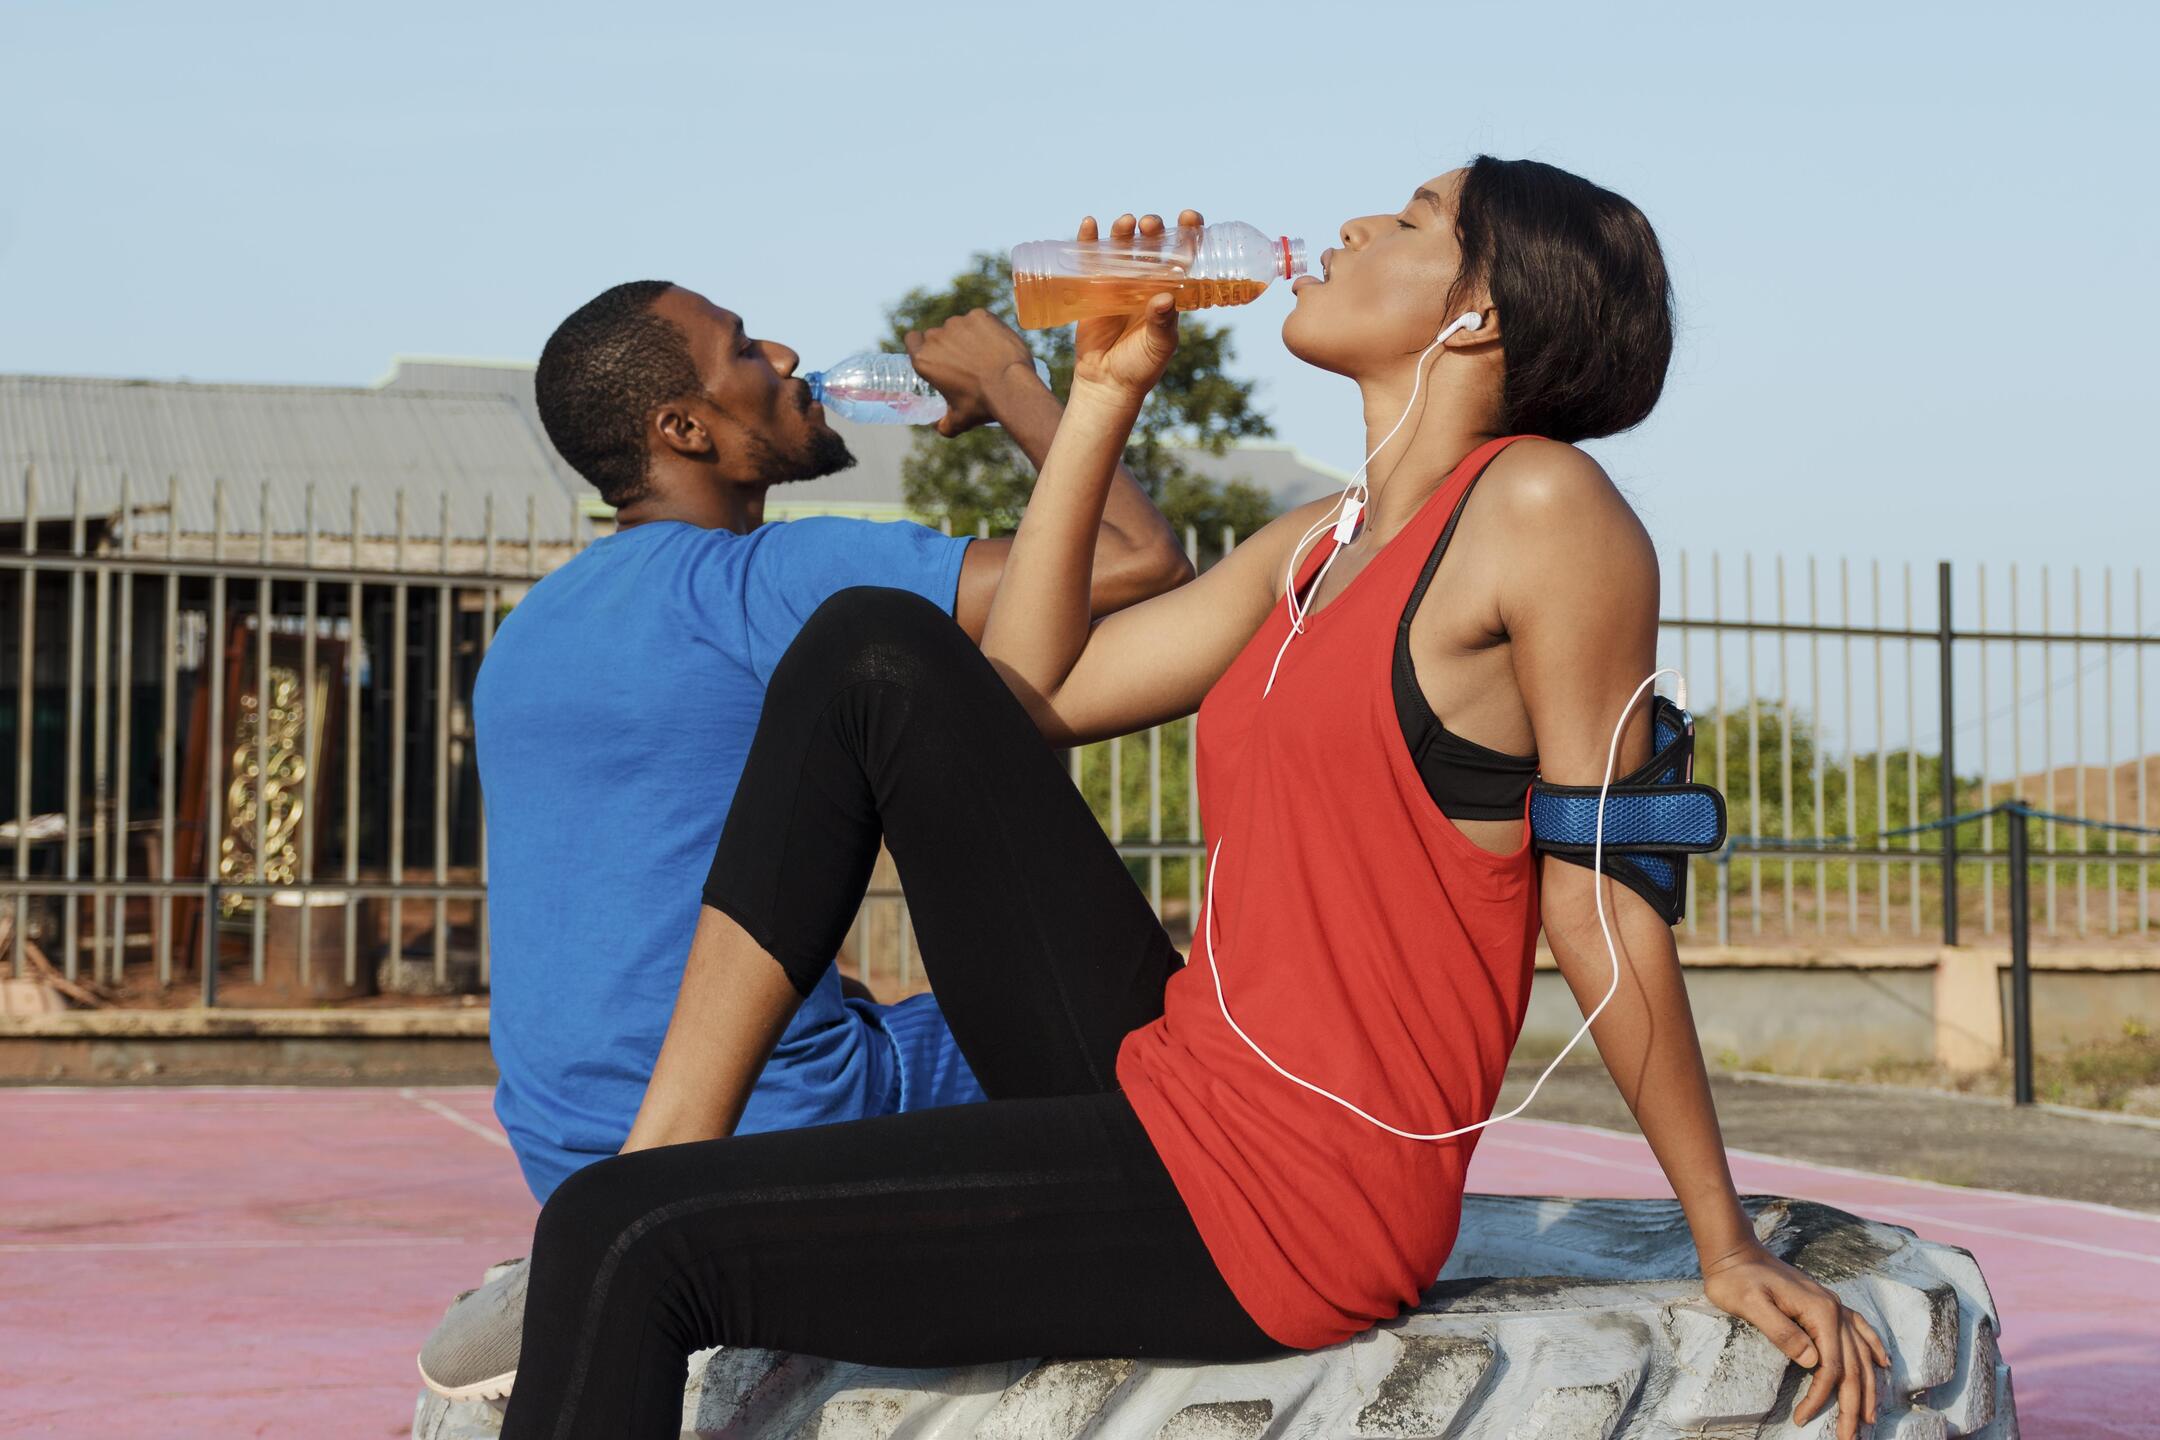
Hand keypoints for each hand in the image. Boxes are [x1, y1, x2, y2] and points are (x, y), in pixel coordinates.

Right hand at [903, 308, 1041, 437]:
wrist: (1011, 386)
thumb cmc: (982, 404)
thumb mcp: (959, 421)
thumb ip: (944, 425)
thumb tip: (940, 427)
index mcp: (924, 359)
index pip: (912, 339)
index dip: (920, 344)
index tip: (933, 352)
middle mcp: (937, 337)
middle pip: (937, 334)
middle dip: (948, 344)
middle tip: (965, 361)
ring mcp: (958, 323)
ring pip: (959, 326)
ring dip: (967, 336)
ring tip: (985, 355)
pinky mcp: (979, 315)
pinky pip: (979, 320)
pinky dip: (985, 328)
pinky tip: (995, 344)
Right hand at [1069, 208, 1202, 405]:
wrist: (1106, 383)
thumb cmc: (1140, 367)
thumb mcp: (1158, 346)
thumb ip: (1162, 324)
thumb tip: (1164, 299)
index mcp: (1169, 291)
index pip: (1183, 256)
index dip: (1189, 234)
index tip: (1190, 217)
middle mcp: (1145, 282)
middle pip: (1151, 246)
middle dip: (1153, 230)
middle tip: (1150, 225)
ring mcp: (1118, 283)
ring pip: (1122, 248)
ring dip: (1123, 231)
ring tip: (1125, 223)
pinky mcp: (1092, 288)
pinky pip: (1089, 260)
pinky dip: (1088, 240)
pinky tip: (1089, 224)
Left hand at [1702, 1241, 1889, 1438]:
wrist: (1734, 1251)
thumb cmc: (1735, 1279)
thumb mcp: (1751, 1305)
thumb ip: (1782, 1332)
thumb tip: (1813, 1361)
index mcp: (1819, 1312)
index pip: (1829, 1366)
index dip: (1820, 1396)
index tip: (1802, 1418)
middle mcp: (1834, 1309)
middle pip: (1852, 1365)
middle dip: (1853, 1404)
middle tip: (1850, 1437)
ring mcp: (1832, 1305)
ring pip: (1860, 1352)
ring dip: (1868, 1386)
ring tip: (1870, 1417)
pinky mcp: (1824, 1303)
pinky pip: (1859, 1328)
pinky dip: (1873, 1347)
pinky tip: (1883, 1364)